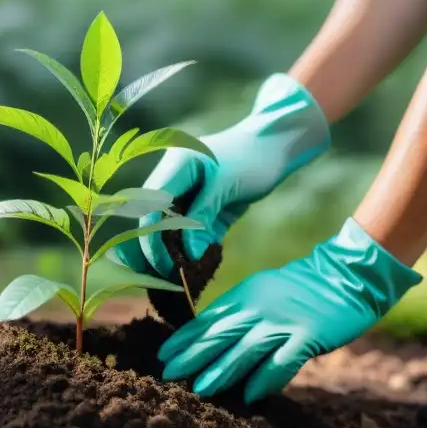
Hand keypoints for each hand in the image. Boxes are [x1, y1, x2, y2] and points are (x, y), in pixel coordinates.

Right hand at [114, 73, 329, 278]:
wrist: (275, 147)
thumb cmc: (252, 157)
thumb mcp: (226, 184)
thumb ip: (203, 215)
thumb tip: (186, 252)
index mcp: (174, 166)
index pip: (151, 205)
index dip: (152, 235)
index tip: (162, 263)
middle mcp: (173, 181)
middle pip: (153, 220)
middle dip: (157, 250)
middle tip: (168, 277)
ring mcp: (186, 195)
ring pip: (168, 230)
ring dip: (172, 254)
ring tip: (178, 280)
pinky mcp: (201, 209)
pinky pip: (190, 234)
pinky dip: (191, 251)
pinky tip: (195, 269)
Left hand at [158, 218, 421, 401]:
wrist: (344, 276)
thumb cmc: (301, 290)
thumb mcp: (262, 292)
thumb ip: (239, 313)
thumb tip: (211, 340)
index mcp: (245, 296)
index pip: (208, 319)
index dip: (184, 339)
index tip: (162, 356)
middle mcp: (259, 308)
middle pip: (220, 334)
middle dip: (193, 356)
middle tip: (169, 375)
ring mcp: (284, 322)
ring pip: (245, 349)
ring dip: (221, 371)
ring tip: (200, 389)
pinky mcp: (307, 335)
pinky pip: (282, 361)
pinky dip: (264, 379)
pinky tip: (249, 395)